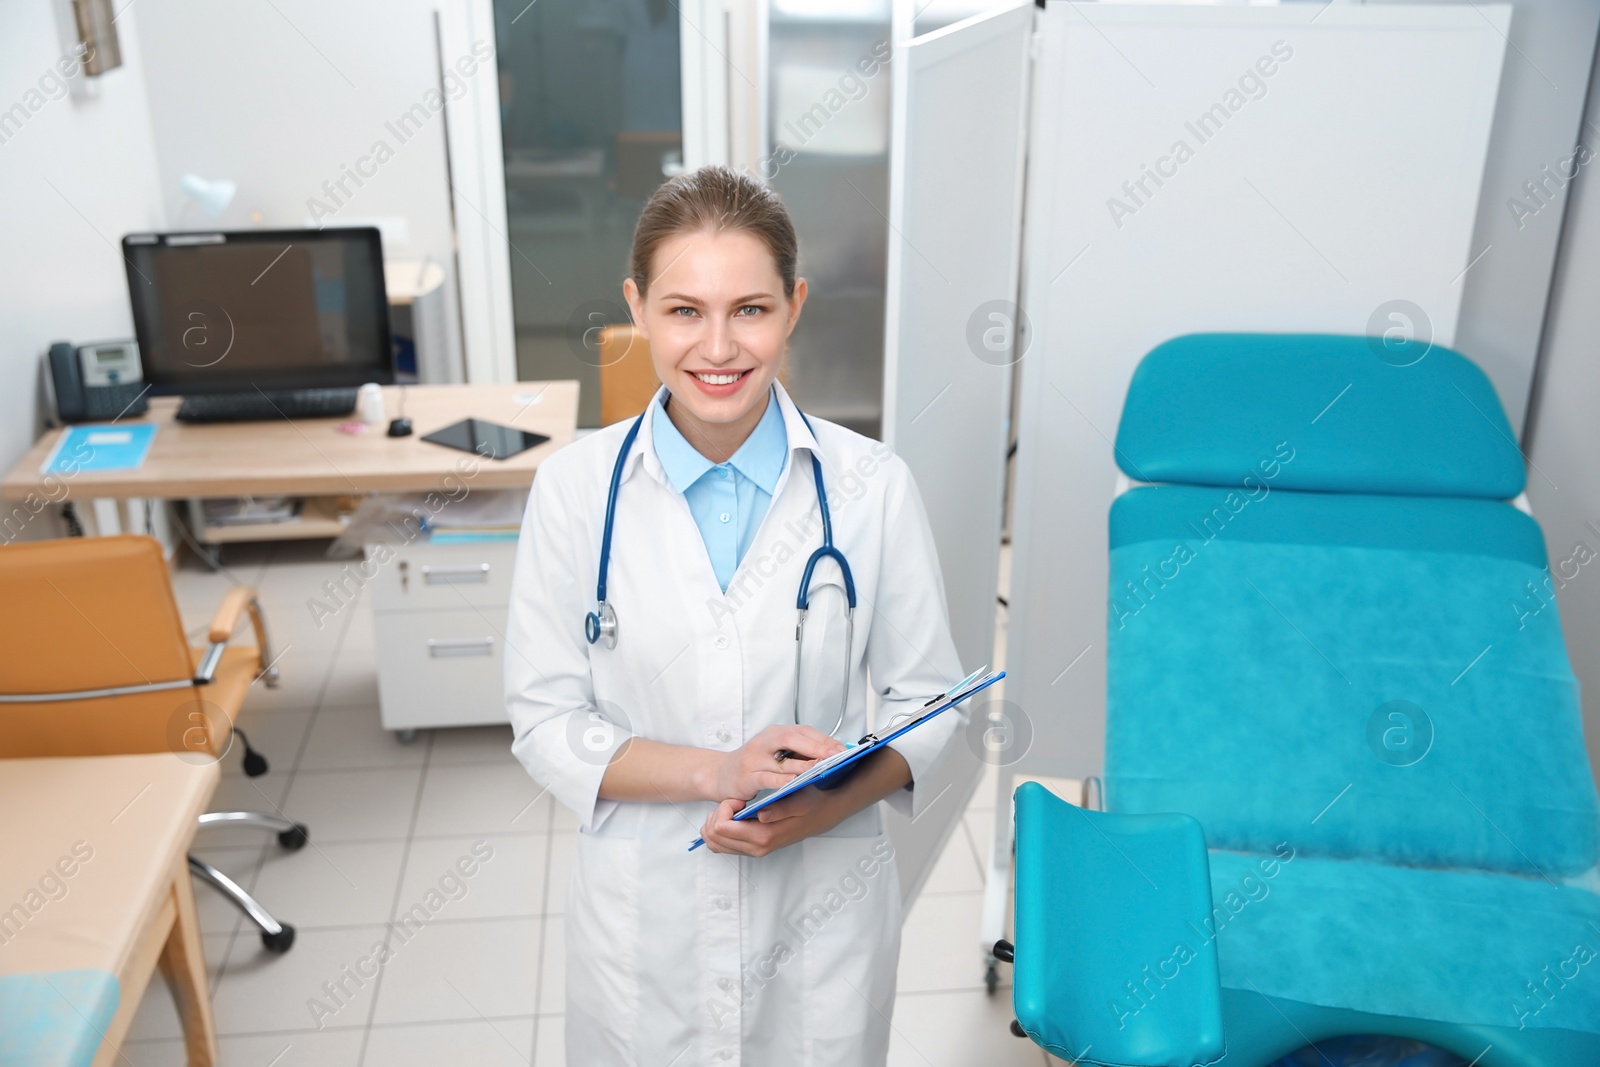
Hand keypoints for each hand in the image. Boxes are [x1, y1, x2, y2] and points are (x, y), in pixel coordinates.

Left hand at [698, 787, 846, 856]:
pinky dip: (721, 830)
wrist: (821, 815)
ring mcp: (753, 850)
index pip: (722, 828)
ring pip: (714, 842)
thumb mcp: (799, 800)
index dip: (725, 808)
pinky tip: (735, 817)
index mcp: (763, 836)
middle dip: (717, 815)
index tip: (739, 799)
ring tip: (734, 809)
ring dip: (717, 822)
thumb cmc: (810, 803)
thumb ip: (780, 809)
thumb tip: (761, 815)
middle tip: (735, 802)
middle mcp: (756, 848)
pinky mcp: (752, 849)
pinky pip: (722, 845)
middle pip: (713, 836)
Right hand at [707, 724, 844, 802]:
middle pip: (794, 739)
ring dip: (804, 765)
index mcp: (775, 733)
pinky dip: (781, 780)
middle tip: (836, 757)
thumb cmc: (754, 763)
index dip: (824, 740)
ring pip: (783, 760)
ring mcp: (755, 757)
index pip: (804, 732)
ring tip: (822, 769)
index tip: (843, 750)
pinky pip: (767, 777)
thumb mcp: (776, 752)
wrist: (721, 774)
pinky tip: (794, 783)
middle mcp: (765, 741)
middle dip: (817, 748)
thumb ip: (799, 751)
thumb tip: (832, 754)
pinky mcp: (747, 775)